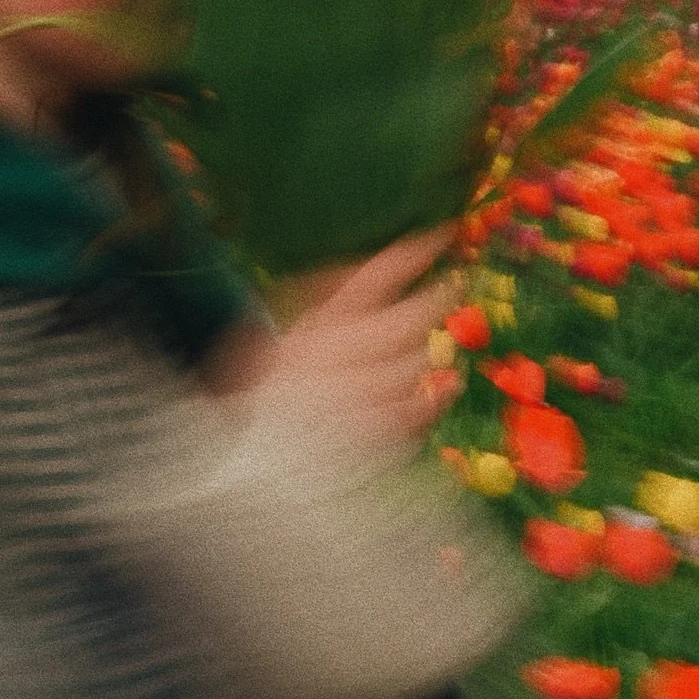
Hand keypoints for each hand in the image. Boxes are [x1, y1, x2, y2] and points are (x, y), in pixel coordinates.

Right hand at [205, 226, 460, 451]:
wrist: (241, 465)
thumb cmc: (254, 397)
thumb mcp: (266, 340)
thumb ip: (310, 306)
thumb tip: (349, 269)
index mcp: (310, 330)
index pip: (371, 280)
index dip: (412, 254)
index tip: (442, 233)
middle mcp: (337, 361)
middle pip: (405, 322)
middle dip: (436, 297)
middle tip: (457, 280)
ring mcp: (357, 401)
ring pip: (413, 364)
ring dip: (426, 349)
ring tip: (431, 337)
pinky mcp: (370, 437)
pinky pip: (416, 411)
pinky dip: (436, 396)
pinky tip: (448, 383)